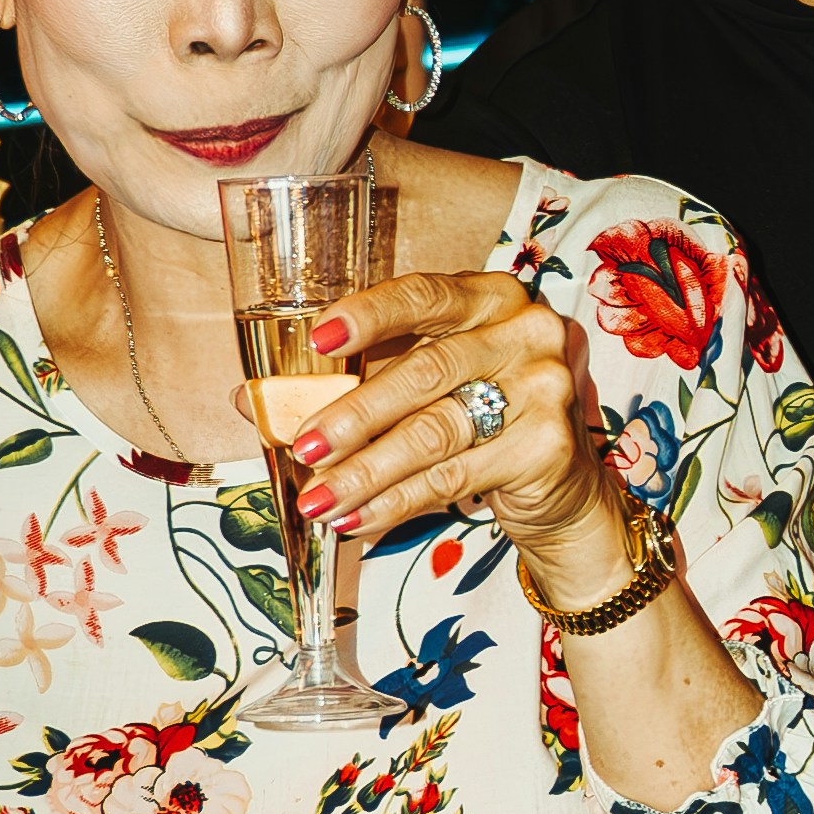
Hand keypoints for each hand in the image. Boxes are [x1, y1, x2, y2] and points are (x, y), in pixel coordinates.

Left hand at [294, 264, 608, 585]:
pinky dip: (397, 503)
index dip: (369, 315)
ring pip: (434, 432)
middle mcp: (526, 332)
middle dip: (353, 415)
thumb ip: (355, 381)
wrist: (562, 487)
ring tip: (319, 499)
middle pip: (424, 371)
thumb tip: (250, 401)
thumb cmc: (479, 420)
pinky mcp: (548, 446)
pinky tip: (358, 519)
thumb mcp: (427, 386)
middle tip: (302, 447)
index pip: (424, 294)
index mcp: (491, 298)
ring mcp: (544, 388)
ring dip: (366, 471)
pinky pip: (454, 478)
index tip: (319, 338)